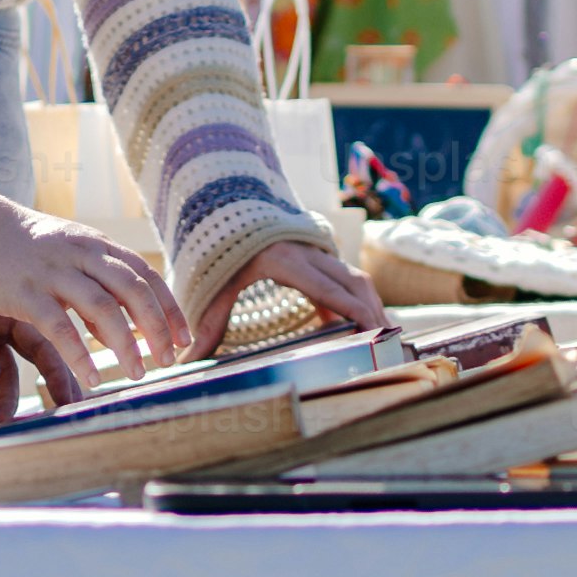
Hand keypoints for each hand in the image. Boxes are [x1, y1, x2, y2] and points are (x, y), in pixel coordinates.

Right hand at [0, 201, 178, 407]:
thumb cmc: (17, 246)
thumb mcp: (66, 255)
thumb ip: (95, 285)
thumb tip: (122, 328)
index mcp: (95, 245)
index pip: (145, 275)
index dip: (169, 307)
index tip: (184, 337)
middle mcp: (81, 255)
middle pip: (134, 290)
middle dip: (157, 327)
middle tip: (169, 359)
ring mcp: (53, 273)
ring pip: (104, 309)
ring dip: (126, 345)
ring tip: (137, 374)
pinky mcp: (25, 293)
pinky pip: (60, 327)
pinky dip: (80, 354)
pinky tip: (91, 376)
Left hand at [198, 231, 384, 349]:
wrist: (234, 216)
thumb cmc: (226, 255)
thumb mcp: (216, 287)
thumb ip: (208, 322)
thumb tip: (188, 359)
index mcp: (285, 261)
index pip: (325, 287)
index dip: (351, 308)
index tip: (371, 327)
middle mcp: (310, 255)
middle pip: (352, 283)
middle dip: (372, 312)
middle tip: (387, 342)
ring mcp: (321, 256)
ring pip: (358, 281)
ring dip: (373, 308)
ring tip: (387, 337)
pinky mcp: (325, 261)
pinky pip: (352, 282)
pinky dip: (364, 304)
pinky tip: (370, 328)